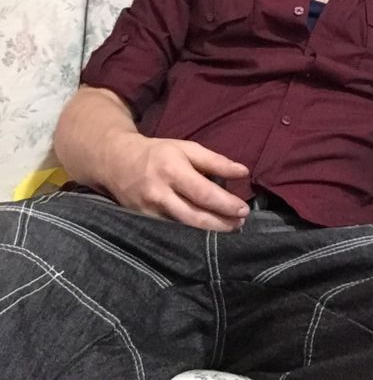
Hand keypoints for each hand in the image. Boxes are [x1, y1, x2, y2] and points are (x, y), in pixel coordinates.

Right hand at [105, 134, 249, 230]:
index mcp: (172, 170)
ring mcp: (149, 212)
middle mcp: (160, 194)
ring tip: (229, 229)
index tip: (244, 210)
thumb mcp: (186, 148)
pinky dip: (190, 236)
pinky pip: (171, 233)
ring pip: (183, 229)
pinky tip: (205, 235)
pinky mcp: (143, 223)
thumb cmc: (158, 153)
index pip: (204, 193)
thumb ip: (215, 161)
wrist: (116, 162)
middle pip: (195, 217)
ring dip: (209, 233)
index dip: (226, 205)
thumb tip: (243, 172)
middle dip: (221, 224)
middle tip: (240, 224)